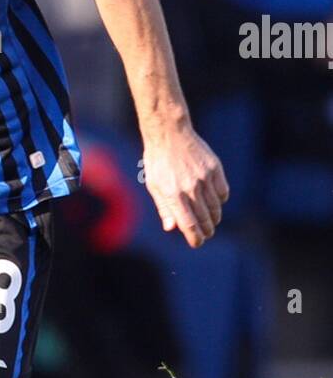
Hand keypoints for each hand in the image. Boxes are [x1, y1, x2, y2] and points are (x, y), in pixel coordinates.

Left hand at [142, 126, 228, 247]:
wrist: (169, 134)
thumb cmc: (157, 161)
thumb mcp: (154, 185)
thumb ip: (164, 208)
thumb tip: (172, 228)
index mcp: (174, 195)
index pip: (189, 225)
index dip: (195, 238)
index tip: (197, 243)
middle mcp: (191, 188)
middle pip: (205, 219)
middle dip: (206, 231)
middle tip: (205, 234)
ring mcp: (204, 178)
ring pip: (216, 208)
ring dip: (214, 218)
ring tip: (211, 221)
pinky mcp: (215, 169)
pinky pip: (223, 192)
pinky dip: (221, 200)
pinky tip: (215, 202)